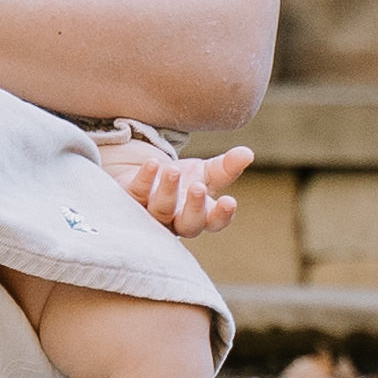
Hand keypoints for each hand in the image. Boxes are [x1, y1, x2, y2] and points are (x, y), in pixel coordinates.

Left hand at [104, 138, 255, 237]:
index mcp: (199, 214)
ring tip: (172, 169)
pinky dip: (144, 179)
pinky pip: (135, 193)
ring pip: (160, 210)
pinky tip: (152, 163)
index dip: (223, 215)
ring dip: (167, 190)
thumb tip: (248, 153)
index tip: (230, 201)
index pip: (215, 222)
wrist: (144, 173)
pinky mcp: (129, 200)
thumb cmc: (182, 180)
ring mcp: (151, 213)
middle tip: (198, 188)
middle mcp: (175, 220)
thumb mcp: (205, 172)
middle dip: (194, 208)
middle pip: (187, 225)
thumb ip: (227, 167)